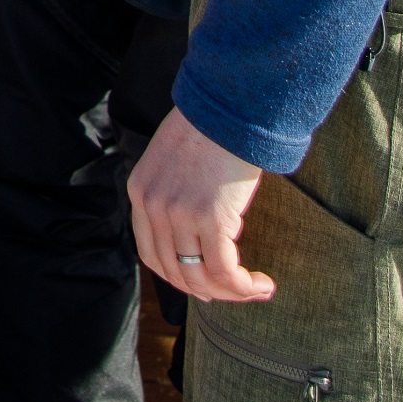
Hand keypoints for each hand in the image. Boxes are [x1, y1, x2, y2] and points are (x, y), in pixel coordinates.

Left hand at [129, 107, 274, 302]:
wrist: (229, 108)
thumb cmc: (211, 131)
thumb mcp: (173, 161)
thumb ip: (175, 194)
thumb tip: (200, 230)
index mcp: (141, 192)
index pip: (150, 254)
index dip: (178, 275)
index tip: (204, 282)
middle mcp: (153, 207)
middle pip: (173, 271)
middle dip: (207, 290)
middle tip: (234, 291)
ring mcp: (178, 214)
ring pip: (200, 277)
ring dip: (230, 293)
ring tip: (255, 289)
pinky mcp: (210, 218)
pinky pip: (224, 271)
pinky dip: (243, 286)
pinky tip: (262, 284)